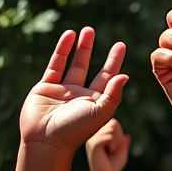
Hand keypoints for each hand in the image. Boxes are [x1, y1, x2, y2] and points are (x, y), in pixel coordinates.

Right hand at [19, 28, 127, 152]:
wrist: (47, 140)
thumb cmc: (76, 130)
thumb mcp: (100, 112)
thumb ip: (113, 94)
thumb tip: (124, 75)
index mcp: (97, 102)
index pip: (109, 78)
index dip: (114, 62)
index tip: (120, 45)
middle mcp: (82, 95)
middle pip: (94, 70)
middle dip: (100, 54)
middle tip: (107, 38)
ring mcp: (64, 90)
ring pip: (75, 64)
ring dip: (81, 48)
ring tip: (87, 30)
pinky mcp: (46, 86)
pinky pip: (56, 64)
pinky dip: (62, 50)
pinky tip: (69, 35)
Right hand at [86, 118, 130, 170]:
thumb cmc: (113, 165)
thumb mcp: (122, 152)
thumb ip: (124, 143)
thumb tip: (127, 135)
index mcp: (101, 135)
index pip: (114, 123)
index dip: (120, 132)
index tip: (118, 145)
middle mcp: (96, 134)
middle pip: (113, 123)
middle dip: (119, 136)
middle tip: (115, 148)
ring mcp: (93, 138)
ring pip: (111, 128)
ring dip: (116, 141)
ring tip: (111, 150)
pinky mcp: (93, 143)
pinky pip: (107, 136)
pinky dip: (113, 144)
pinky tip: (109, 151)